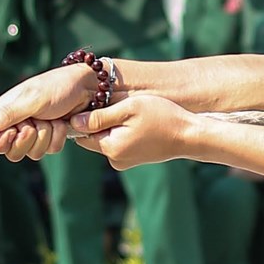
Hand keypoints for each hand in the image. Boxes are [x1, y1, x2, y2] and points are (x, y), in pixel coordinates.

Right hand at [0, 57, 105, 162]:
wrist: (88, 87)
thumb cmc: (58, 86)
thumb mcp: (32, 99)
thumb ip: (8, 115)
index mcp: (5, 113)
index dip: (0, 143)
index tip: (13, 132)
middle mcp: (17, 124)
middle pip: (11, 152)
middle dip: (28, 139)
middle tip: (36, 122)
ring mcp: (34, 132)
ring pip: (32, 153)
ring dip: (45, 136)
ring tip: (51, 118)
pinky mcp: (50, 137)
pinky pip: (50, 150)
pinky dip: (57, 137)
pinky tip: (62, 123)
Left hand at [72, 92, 196, 169]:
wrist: (189, 136)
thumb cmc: (162, 117)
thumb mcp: (129, 109)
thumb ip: (100, 116)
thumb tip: (74, 122)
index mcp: (110, 147)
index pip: (81, 133)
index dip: (84, 116)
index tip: (97, 102)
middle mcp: (114, 159)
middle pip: (93, 137)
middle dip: (99, 121)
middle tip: (116, 104)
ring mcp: (124, 162)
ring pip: (106, 139)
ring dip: (111, 126)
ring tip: (130, 113)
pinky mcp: (133, 161)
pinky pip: (118, 144)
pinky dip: (122, 133)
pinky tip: (136, 123)